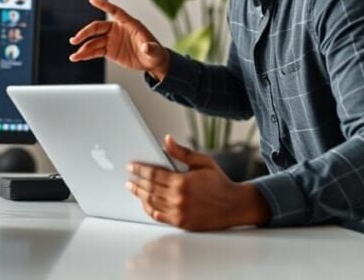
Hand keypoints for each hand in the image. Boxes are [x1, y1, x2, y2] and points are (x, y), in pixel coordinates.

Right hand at [68, 0, 170, 79]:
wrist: (152, 62)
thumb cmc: (155, 52)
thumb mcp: (154, 50)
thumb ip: (150, 47)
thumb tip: (147, 46)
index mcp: (128, 24)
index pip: (114, 11)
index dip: (104, 5)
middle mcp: (117, 29)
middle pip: (97, 27)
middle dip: (85, 33)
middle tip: (75, 40)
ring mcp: (111, 40)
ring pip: (94, 41)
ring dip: (83, 47)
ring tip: (74, 56)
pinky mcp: (109, 50)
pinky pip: (95, 51)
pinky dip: (86, 54)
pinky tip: (78, 58)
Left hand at [126, 135, 269, 230]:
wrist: (234, 205)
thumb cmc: (219, 182)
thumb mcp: (203, 161)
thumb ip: (182, 152)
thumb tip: (166, 140)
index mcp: (182, 181)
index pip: (153, 174)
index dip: (139, 169)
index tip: (131, 166)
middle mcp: (178, 198)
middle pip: (149, 188)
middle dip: (136, 182)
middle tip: (128, 177)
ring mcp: (179, 212)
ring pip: (151, 202)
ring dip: (139, 195)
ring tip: (132, 188)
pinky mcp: (181, 222)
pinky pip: (159, 216)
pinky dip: (149, 208)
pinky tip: (145, 202)